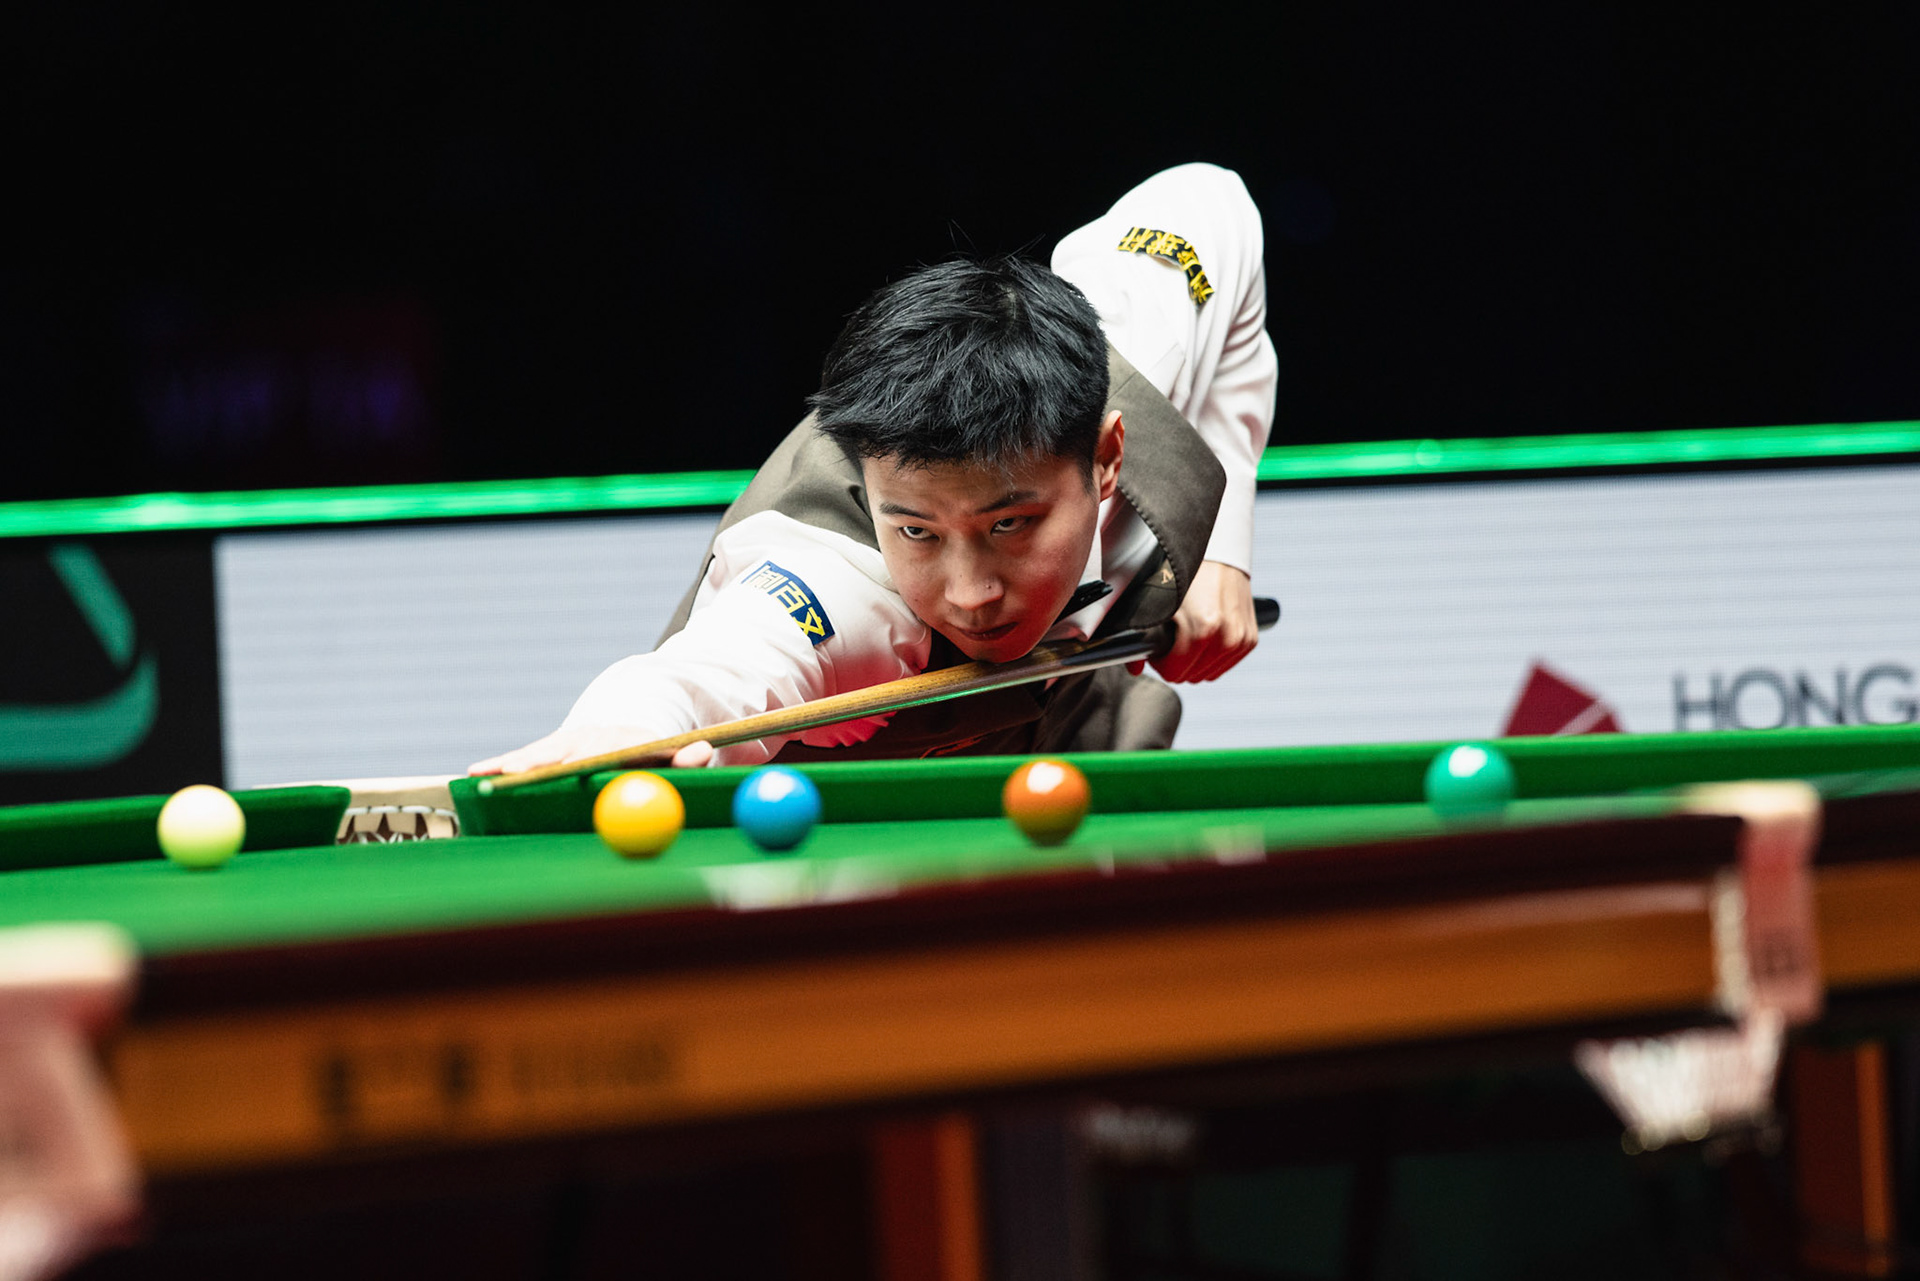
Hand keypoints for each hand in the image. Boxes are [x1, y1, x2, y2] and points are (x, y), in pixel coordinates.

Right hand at [468, 728, 714, 775]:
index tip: (574, 769)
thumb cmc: (650, 755)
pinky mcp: (543, 755)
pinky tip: (475, 774)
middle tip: (515, 777)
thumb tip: (704, 751)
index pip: (600, 754)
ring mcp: (560, 748)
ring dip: (511, 766)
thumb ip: (686, 757)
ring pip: (533, 756)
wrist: (626, 729)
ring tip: (483, 776)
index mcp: (616, 744)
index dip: (585, 763)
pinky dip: (499, 766)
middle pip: (557, 755)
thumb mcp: (670, 753)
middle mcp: (584, 742)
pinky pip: (520, 761)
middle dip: (537, 766)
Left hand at [1150, 561, 1259, 682]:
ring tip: (1188, 635)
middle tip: (1171, 638)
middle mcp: (1227, 637)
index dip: (1160, 662)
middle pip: (1192, 676)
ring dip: (1196, 662)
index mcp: (1203, 629)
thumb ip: (1141, 638)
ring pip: (1209, 674)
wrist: (1219, 553)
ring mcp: (1242, 639)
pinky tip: (1205, 637)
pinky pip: (1225, 664)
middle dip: (1177, 662)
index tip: (1158, 647)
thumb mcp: (1157, 601)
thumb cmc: (1185, 573)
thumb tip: (1134, 668)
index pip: (1175, 673)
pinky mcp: (1250, 639)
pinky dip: (1212, 657)